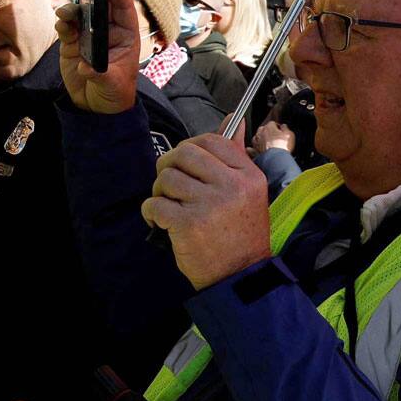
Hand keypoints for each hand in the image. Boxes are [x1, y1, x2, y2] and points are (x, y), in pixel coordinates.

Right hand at [56, 0, 142, 113]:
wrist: (97, 107)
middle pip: (101, 3)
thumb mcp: (113, 85)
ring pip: (81, 14)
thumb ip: (100, 74)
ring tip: (64, 14)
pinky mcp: (72, 44)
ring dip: (73, 8)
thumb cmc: (115, 93)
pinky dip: (63, 23)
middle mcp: (107, 31)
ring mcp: (89, 36)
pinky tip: (61, 25)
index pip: (122, 6)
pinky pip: (67, 27)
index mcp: (126, 35)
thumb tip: (85, 66)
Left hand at [140, 135, 272, 289]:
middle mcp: (231, 186)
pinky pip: (154, 203)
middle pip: (183, 154)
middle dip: (169, 166)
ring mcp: (209, 204)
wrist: (241, 278)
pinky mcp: (188, 223)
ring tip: (170, 207)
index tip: (187, 164)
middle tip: (171, 185)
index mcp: (247, 176)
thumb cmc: (241, 235)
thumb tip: (231, 122)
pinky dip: (150, 211)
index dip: (191, 148)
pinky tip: (160, 221)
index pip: (211, 140)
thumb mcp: (250, 194)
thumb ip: (235, 158)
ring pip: (166, 177)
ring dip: (160, 191)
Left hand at [251, 118, 295, 154]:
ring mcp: (256, 142)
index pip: (272, 123)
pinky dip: (252, 149)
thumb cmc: (283, 146)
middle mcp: (260, 133)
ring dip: (261, 139)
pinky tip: (255, 150)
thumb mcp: (289, 135)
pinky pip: (251, 149)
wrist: (276, 159)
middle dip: (268, 132)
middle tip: (275, 137)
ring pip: (256, 138)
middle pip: (263, 129)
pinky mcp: (254, 151)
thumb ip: (286, 128)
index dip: (277, 127)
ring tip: (267, 144)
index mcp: (269, 127)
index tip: (281, 131)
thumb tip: (284, 126)